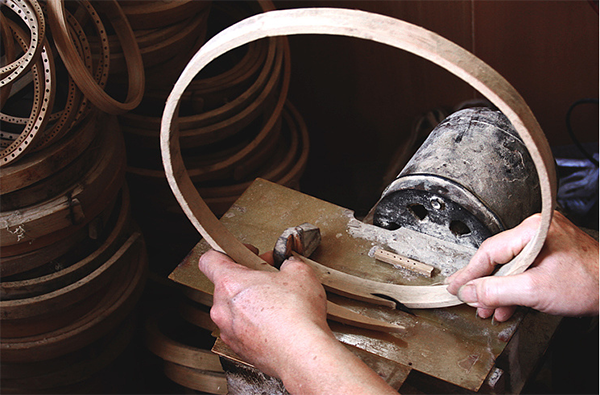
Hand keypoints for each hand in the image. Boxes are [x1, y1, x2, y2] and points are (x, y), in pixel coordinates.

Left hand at [198, 248, 397, 393]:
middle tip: (270, 278)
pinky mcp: (239, 349)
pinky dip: (256, 324)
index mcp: (230, 283)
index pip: (209, 259)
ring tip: (277, 304)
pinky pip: (242, 330)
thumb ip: (290, 263)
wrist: (302, 354)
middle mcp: (222, 308)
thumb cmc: (296, 316)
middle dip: (248, 279)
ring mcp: (229, 331)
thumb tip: (290, 265)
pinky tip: (278, 324)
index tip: (244, 253)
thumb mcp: (300, 273)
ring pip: (234, 309)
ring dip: (251, 303)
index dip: (226, 251)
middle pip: (226, 285)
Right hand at [446, 211, 598, 321]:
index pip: (489, 251)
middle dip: (486, 285)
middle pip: (499, 258)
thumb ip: (496, 291)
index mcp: (533, 230)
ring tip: (492, 309)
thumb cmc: (590, 284)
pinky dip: (517, 286)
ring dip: (501, 289)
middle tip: (472, 302)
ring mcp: (548, 240)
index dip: (470, 273)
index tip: (456, 287)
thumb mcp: (534, 291)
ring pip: (512, 265)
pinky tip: (511, 303)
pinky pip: (527, 267)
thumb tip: (468, 291)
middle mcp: (539, 230)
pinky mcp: (555, 252)